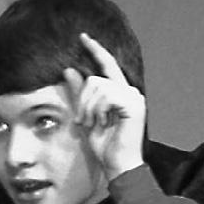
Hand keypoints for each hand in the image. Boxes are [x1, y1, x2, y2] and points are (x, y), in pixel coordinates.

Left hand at [63, 33, 145, 179]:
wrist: (118, 166)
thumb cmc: (104, 146)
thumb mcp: (85, 116)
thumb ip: (79, 94)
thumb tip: (69, 69)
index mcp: (119, 92)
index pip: (106, 64)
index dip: (95, 50)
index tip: (83, 37)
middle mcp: (129, 91)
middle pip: (96, 78)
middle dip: (82, 100)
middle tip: (81, 121)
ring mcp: (133, 97)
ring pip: (98, 86)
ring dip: (88, 108)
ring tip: (92, 124)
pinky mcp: (134, 105)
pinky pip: (106, 96)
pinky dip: (98, 110)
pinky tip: (102, 123)